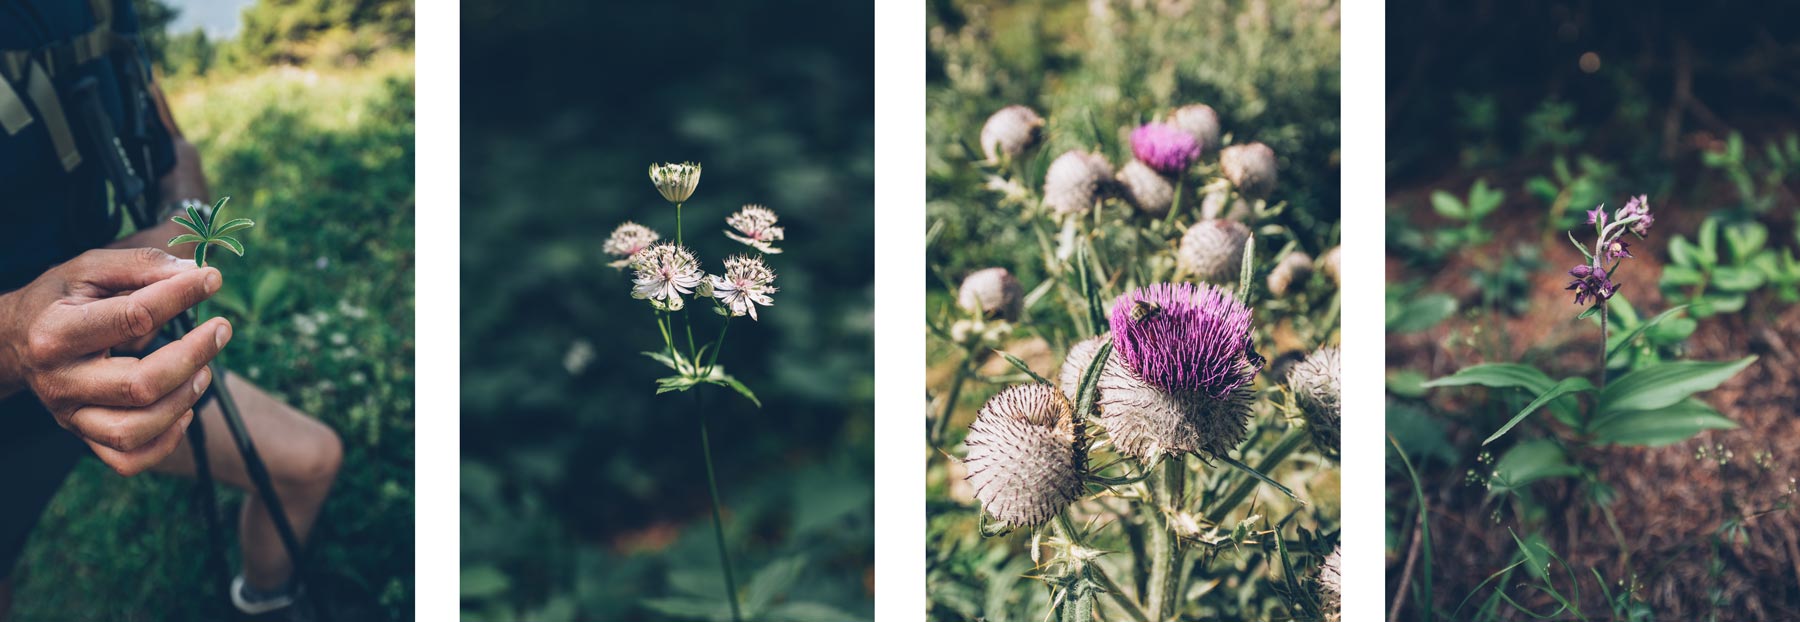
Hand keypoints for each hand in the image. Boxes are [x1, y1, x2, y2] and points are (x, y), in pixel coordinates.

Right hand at [0, 248, 231, 475]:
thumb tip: (194, 272)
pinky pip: (128, 460)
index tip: (212, 280)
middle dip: (193, 356)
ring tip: (204, 372)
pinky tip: (183, 411)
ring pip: (134, 431)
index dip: (180, 296)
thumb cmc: (61, 299)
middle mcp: (60, 381)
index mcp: (56, 332)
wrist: (15, 340)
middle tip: (220, 329)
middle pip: (140, 385)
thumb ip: (140, 266)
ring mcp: (70, 415)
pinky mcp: (83, 435)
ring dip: (183, 401)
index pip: (132, 318)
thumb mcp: (89, 269)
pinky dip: (165, 442)